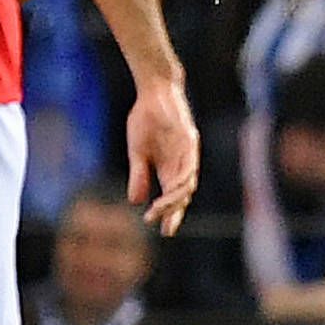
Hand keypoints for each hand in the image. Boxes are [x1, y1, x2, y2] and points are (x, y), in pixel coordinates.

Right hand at [122, 80, 198, 235]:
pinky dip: (182, 178)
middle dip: (174, 212)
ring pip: (187, 183)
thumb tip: (135, 201)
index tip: (164, 231)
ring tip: (161, 209)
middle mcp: (183, 164)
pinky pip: (189, 164)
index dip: (170, 214)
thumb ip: (139, 175)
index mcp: (169, 168)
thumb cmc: (145, 119)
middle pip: (183, 194)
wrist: (153, 92)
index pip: (173, 196)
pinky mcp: (189, 140)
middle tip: (165, 228)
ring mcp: (188, 153)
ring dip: (175, 198)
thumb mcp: (137, 151)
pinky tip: (173, 188)